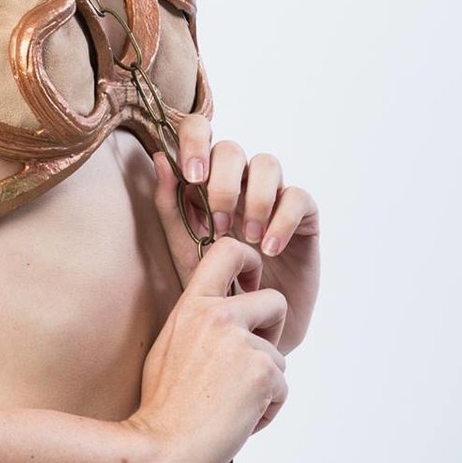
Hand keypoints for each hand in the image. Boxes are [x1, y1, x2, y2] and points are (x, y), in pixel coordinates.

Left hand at [149, 116, 319, 355]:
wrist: (252, 329)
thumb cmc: (215, 287)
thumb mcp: (185, 249)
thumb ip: (170, 206)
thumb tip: (158, 158)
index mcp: (206, 182)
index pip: (201, 132)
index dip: (195, 140)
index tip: (192, 175)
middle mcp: (239, 183)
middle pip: (232, 149)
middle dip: (222, 183)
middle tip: (217, 225)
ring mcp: (272, 197)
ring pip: (267, 163)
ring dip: (253, 200)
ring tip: (247, 241)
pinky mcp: (303, 217)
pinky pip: (297, 197)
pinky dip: (282, 220)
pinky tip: (268, 249)